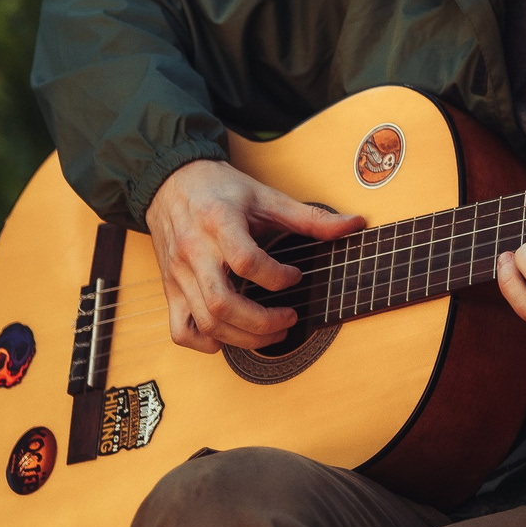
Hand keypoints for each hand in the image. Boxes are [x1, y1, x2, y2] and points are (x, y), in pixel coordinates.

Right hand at [144, 157, 363, 354]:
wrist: (173, 183)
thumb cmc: (222, 190)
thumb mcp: (267, 197)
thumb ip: (311, 217)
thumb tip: (355, 225)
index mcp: (219, 222)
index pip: (246, 261)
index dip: (277, 277)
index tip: (296, 276)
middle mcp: (194, 251)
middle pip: (222, 304)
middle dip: (262, 322)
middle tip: (290, 319)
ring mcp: (179, 274)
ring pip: (205, 323)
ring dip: (243, 338)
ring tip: (271, 332)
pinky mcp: (170, 289)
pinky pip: (180, 331)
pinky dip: (205, 343)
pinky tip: (230, 337)